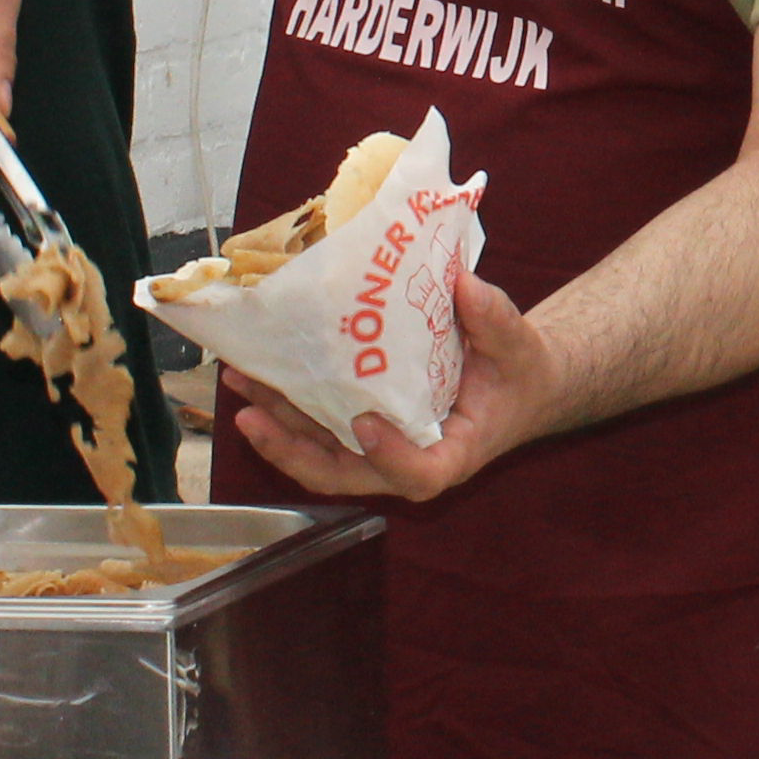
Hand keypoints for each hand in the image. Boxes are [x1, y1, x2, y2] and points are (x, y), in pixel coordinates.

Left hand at [226, 272, 559, 501]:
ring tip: (239, 383)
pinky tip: (256, 377)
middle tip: (253, 416)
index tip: (367, 423)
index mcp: (454, 453)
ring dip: (275, 425)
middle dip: (295, 450)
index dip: (390, 457)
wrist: (515, 384)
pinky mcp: (362, 429)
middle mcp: (408, 461)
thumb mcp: (518, 345)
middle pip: (346, 474)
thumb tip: (462, 284)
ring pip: (320, 453)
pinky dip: (284, 408)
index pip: (420, 475)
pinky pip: (318, 430)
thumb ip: (494, 318)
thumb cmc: (519, 372)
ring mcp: (379, 449)